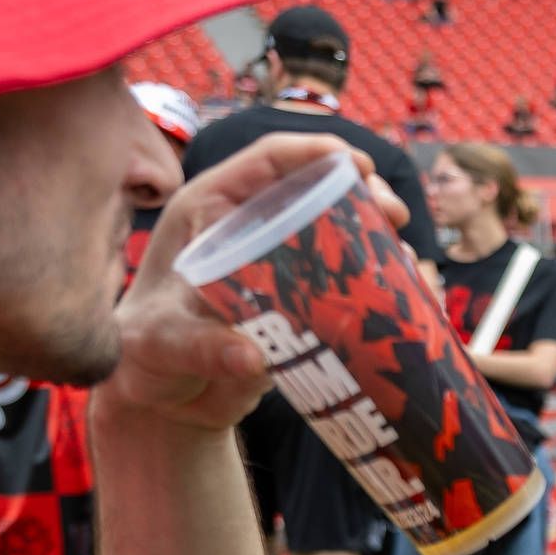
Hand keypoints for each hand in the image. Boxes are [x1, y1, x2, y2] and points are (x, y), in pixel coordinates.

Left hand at [106, 134, 413, 432]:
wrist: (162, 402)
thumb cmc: (143, 356)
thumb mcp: (161, 346)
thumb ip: (199, 347)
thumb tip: (251, 358)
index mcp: (209, 210)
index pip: (267, 161)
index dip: (316, 152)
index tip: (359, 165)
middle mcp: (249, 227)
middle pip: (315, 189)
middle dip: (364, 194)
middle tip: (395, 216)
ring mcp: (279, 265)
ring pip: (339, 234)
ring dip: (381, 241)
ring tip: (411, 265)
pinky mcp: (302, 303)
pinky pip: (348, 283)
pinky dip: (381, 287)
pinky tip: (411, 300)